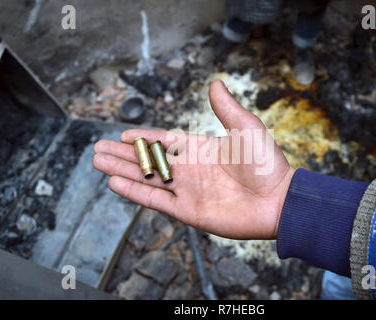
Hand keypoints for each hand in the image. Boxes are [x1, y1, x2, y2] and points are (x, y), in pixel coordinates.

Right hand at [92, 80, 294, 239]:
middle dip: (123, 155)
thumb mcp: (246, 128)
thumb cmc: (266, 164)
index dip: (144, 138)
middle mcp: (190, 169)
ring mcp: (187, 190)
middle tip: (98, 148)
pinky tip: (115, 183)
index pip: (164, 141)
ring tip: (98, 162)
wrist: (278, 200)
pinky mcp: (187, 210)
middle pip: (149, 160)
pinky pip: (155, 200)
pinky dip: (134, 192)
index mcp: (200, 149)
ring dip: (121, 171)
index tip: (122, 134)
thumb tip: (215, 83)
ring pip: (146, 178)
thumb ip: (226, 108)